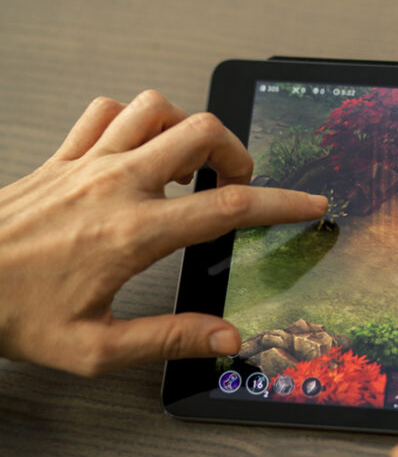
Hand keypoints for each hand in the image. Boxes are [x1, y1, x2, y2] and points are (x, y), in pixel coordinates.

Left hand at [0, 90, 326, 375]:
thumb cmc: (12, 312)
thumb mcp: (95, 348)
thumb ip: (169, 339)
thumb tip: (225, 336)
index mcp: (134, 233)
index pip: (228, 208)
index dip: (281, 203)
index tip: (308, 203)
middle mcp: (116, 186)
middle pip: (201, 134)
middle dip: (238, 154)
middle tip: (237, 183)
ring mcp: (87, 162)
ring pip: (157, 107)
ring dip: (187, 127)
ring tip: (192, 162)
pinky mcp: (62, 156)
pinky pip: (107, 111)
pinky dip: (135, 118)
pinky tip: (139, 147)